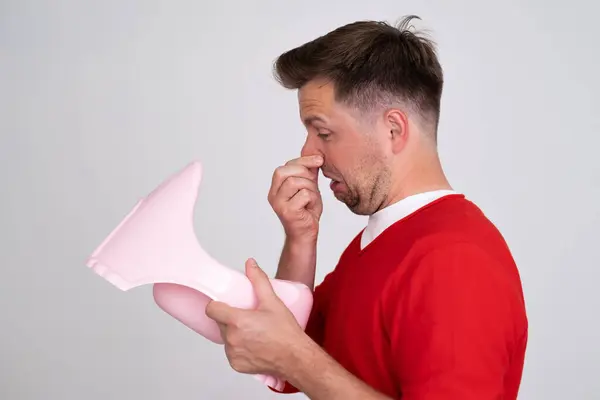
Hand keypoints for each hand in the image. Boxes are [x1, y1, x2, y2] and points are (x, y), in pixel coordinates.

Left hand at [205, 258, 309, 376]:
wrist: (295, 357)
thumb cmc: (285, 332)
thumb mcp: (272, 301)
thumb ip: (259, 280)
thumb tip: (250, 264)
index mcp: (237, 321)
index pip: (211, 309)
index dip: (217, 305)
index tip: (224, 304)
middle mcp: (232, 339)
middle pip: (220, 323)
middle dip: (230, 319)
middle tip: (247, 317)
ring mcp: (233, 354)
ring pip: (226, 338)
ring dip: (234, 334)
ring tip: (252, 332)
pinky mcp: (237, 365)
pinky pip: (232, 353)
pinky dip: (239, 349)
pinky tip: (253, 345)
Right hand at [268, 155, 323, 242]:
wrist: (305, 235)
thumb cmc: (306, 212)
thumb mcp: (308, 188)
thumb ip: (308, 174)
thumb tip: (315, 156)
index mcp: (276, 188)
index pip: (285, 166)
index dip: (303, 161)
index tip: (319, 160)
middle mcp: (273, 195)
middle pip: (285, 171)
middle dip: (305, 173)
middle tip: (313, 184)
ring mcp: (279, 203)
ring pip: (295, 182)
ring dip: (310, 188)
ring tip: (312, 198)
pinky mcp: (287, 212)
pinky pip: (304, 194)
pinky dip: (313, 199)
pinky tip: (311, 207)